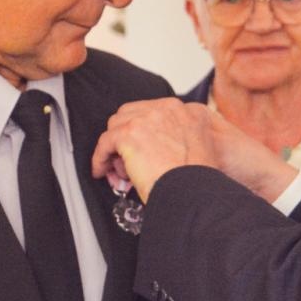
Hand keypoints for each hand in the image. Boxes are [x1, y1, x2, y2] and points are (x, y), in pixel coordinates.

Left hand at [90, 98, 296, 201]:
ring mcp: (147, 118)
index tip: (136, 151)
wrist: (197, 191)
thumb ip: (178, 140)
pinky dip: (100, 158)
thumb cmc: (200, 180)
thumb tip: (155, 153)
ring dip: (114, 150)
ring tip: (117, 172)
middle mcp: (166, 108)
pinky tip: (101, 171)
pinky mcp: (129, 133)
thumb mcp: (197, 150)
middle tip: (123, 164)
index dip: (140, 133)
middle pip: (130, 115)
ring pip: (116, 128)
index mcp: (185, 111)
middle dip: (124, 140)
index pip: (151, 112)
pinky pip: (105, 143)